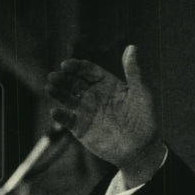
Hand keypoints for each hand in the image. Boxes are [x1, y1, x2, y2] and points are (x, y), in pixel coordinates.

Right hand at [46, 44, 164, 185]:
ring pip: (68, 98)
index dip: (77, 67)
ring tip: (50, 87)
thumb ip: (133, 71)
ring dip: (58, 92)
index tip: (67, 64)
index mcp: (107, 84)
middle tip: (54, 75)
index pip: (88, 71)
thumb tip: (132, 47)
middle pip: (75, 82)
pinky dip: (60, 115)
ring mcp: (86, 111)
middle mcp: (94, 95)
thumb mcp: (140, 93)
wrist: (141, 147)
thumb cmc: (145, 118)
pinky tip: (56, 110)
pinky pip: (68, 119)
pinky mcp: (81, 128)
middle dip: (63, 78)